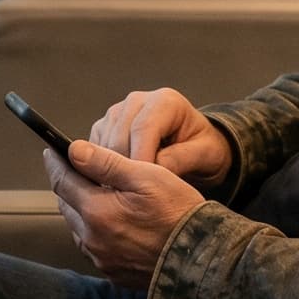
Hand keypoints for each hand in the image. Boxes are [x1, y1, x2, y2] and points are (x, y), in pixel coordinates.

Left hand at [43, 139, 205, 291]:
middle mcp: (92, 239)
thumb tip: (74, 150)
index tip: (51, 151)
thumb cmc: (178, 212)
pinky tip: (110, 223)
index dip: (56, 163)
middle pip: (68, 206)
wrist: (201, 259)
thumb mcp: (146, 176)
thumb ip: (105, 163)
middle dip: (68, 186)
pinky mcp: (114, 273)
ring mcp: (103, 259)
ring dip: (81, 210)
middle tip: (74, 170)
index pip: (63, 182)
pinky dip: (95, 232)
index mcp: (96, 212)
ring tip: (93, 195)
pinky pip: (94, 248)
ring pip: (79, 228)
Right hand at [89, 87, 232, 187]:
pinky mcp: (105, 127)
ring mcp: (118, 113)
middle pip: (119, 136)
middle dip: (124, 168)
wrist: (196, 145)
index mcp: (164, 102)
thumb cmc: (203, 148)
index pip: (143, 128)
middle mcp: (137, 102)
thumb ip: (181, 159)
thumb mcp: (204, 154)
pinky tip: (119, 183)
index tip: (140, 186)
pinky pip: (95, 149)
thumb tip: (154, 171)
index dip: (139, 159)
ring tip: (127, 192)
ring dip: (111, 170)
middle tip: (132, 196)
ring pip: (103, 144)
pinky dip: (102, 168)